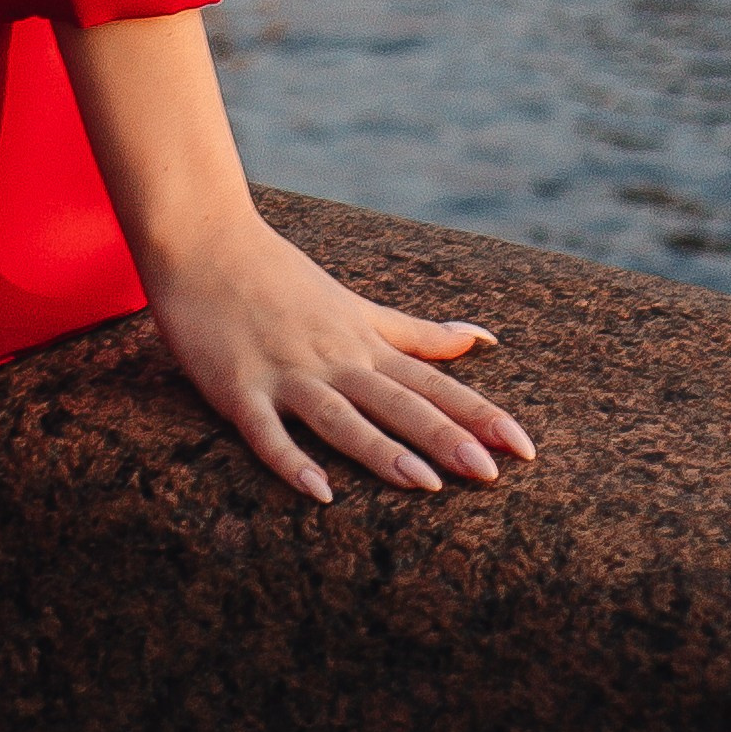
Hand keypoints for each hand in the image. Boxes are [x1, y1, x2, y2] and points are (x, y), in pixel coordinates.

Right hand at [144, 202, 535, 503]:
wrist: (205, 239)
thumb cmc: (280, 276)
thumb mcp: (357, 304)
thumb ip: (418, 333)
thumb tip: (484, 340)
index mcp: (363, 342)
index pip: (432, 383)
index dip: (479, 414)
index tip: (525, 447)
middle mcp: (333, 358)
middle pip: (397, 402)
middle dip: (445, 436)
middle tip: (491, 474)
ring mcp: (286, 372)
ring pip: (341, 417)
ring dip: (382, 449)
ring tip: (426, 484)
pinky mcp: (238, 388)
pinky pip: (267, 432)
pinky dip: (292, 461)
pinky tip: (319, 493)